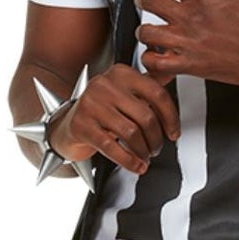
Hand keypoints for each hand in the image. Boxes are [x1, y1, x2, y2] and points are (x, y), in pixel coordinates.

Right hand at [54, 62, 180, 176]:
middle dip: (156, 139)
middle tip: (156, 149)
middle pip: (146, 116)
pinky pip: (112, 147)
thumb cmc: (100, 111)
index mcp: (121, 74)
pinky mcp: (81, 126)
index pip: (157, 94)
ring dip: (143, 151)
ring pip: (131, 133)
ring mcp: (91, 104)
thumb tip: (170, 76)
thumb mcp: (123, 93)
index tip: (173, 133)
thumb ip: (145, 87)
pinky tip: (136, 166)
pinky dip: (129, 161)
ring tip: (145, 157)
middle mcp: (105, 85)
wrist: (65, 125)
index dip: (171, 118)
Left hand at [134, 0, 238, 85]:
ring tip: (151, 30)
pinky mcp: (194, 65)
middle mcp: (194, 17)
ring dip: (146, 29)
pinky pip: (157, 63)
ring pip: (147, 32)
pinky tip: (159, 55)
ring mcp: (191, 42)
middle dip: (146, 0)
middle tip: (147, 2)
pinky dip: (151, 59)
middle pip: (151, 2)